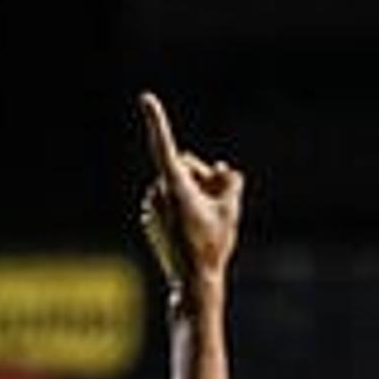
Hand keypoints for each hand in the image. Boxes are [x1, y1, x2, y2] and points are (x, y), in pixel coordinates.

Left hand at [135, 91, 240, 295]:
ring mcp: (152, 207)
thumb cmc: (213, 245)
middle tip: (220, 201)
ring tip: (208, 221)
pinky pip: (171, 201)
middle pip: (183, 166)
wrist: (193, 281)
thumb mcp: (232, 210)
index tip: (146, 98)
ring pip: (178, 185)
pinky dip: (184, 207)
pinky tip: (194, 230)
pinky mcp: (151, 219)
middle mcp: (158, 193)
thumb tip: (221, 169)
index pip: (165, 146)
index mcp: (175, 187)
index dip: (157, 120)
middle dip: (202, 177)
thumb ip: (229, 182)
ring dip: (195, 194)